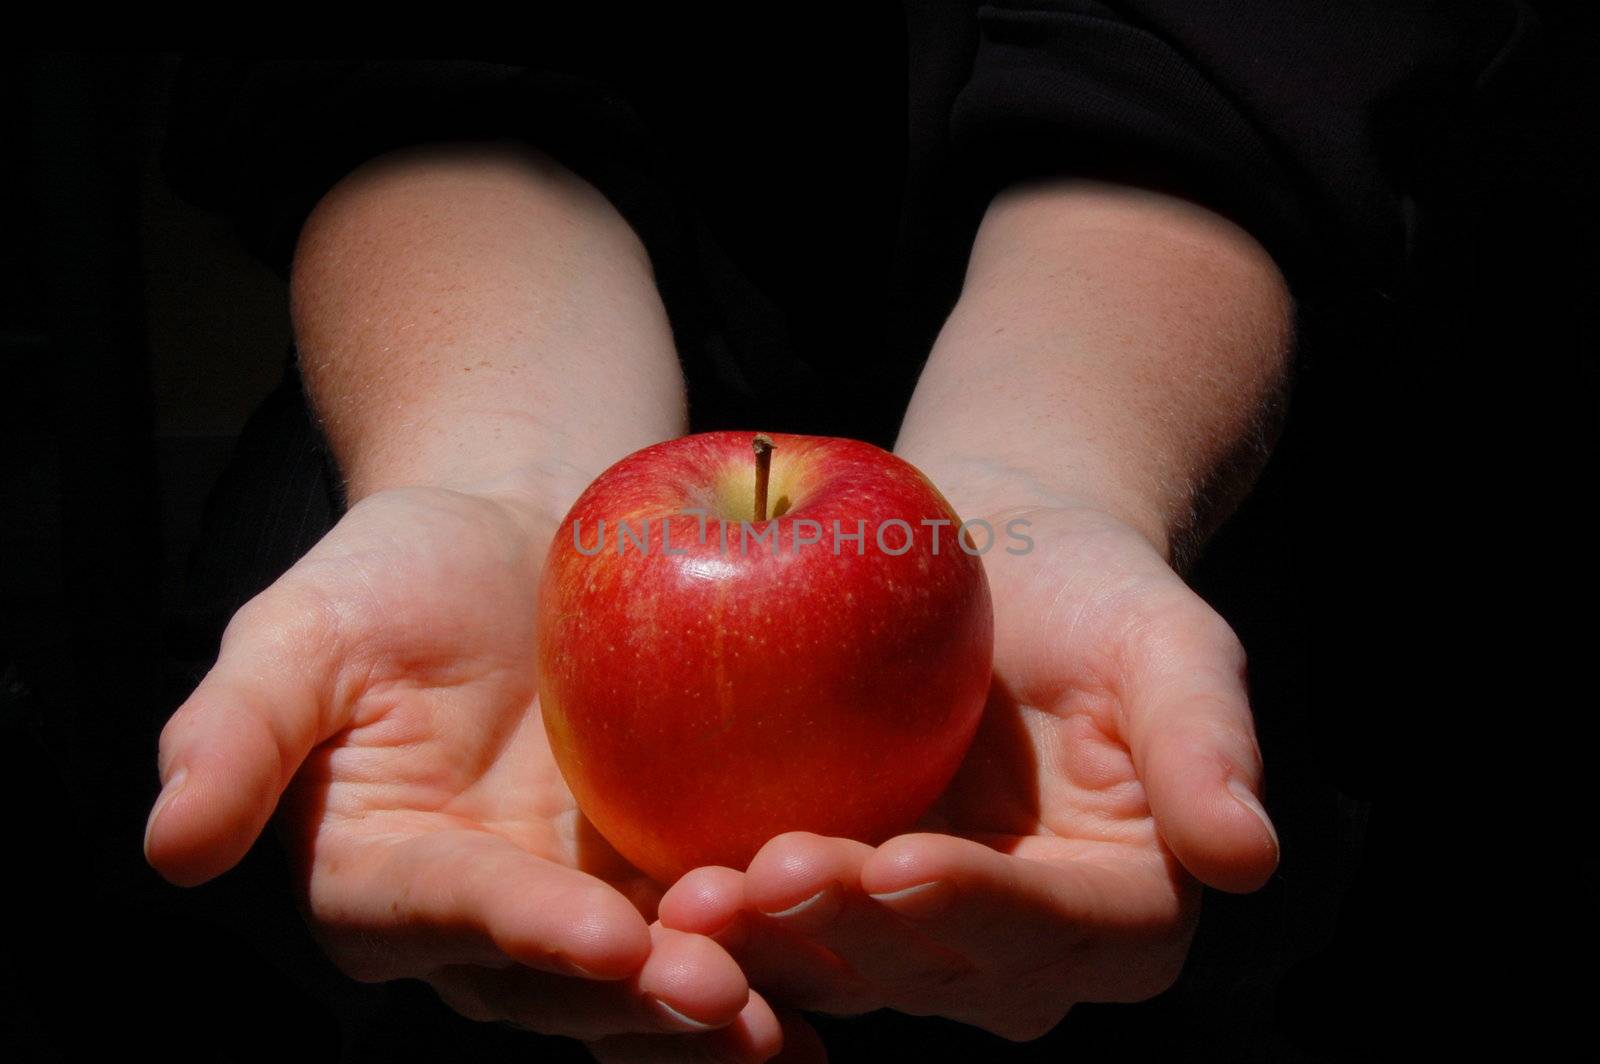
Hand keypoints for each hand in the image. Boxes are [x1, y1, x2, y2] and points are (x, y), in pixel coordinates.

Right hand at [143, 483, 792, 1061]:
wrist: (516, 535)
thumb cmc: (392, 575)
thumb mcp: (295, 633)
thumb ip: (234, 735)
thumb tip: (168, 849)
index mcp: (383, 879)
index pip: (450, 915)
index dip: (522, 932)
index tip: (604, 937)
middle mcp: (484, 923)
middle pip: (560, 985)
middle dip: (640, 1004)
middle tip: (731, 1008)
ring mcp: (581, 906)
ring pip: (645, 984)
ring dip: (716, 1010)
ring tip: (792, 1027)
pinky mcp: (663, 873)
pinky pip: (715, 924)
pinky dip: (775, 949)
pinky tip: (852, 961)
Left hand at [658, 505, 1278, 1039]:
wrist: (993, 565)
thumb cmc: (1094, 591)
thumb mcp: (1170, 644)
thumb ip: (1207, 747)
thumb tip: (1248, 859)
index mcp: (1120, 914)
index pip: (1053, 930)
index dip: (979, 909)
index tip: (903, 862)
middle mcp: (1019, 957)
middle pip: (935, 968)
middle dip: (852, 935)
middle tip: (764, 877)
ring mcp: (918, 943)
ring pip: (845, 968)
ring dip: (769, 944)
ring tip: (693, 896)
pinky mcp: (835, 911)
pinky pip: (781, 929)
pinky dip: (728, 919)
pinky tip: (661, 882)